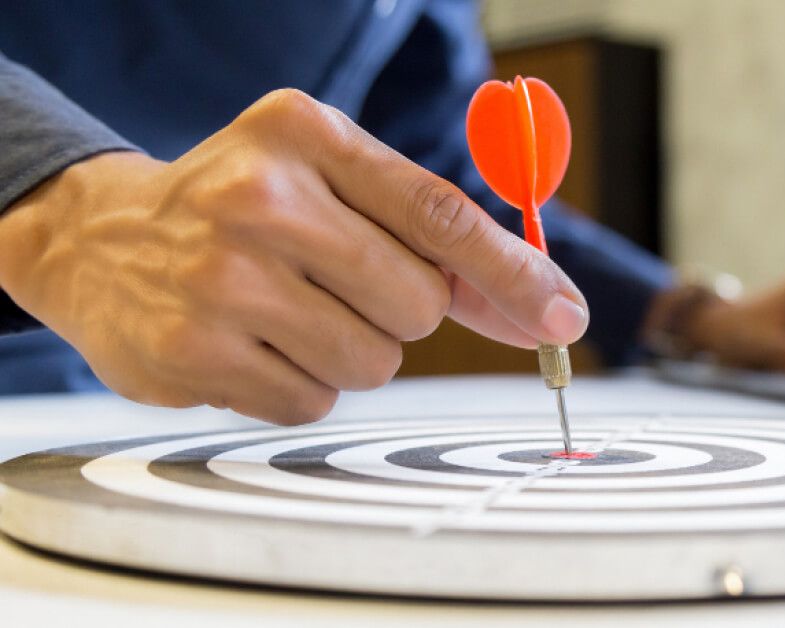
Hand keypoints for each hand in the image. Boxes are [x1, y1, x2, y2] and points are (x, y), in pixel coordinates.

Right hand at [0, 89, 588, 423]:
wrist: (103, 242)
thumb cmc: (243, 211)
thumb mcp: (330, 184)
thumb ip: (433, 238)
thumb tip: (540, 301)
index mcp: (306, 136)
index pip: (438, 213)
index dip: (512, 273)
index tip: (562, 316)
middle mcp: (260, 197)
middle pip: (416, 304)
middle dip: (400, 313)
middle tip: (339, 286)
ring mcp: (220, 277)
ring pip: (372, 362)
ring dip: (351, 352)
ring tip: (289, 313)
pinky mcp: (193, 351)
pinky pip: (314, 402)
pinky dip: (302, 385)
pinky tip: (255, 345)